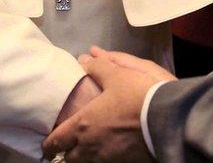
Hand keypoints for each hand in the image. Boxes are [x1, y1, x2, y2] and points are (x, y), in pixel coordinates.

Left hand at [42, 48, 175, 161]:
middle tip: (71, 145)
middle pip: (70, 158)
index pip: (56, 141)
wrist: (164, 118)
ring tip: (91, 147)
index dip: (49, 143)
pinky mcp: (123, 162)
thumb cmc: (136, 96)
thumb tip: (84, 58)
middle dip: (68, 152)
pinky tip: (111, 150)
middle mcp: (89, 146)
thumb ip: (99, 67)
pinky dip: (104, 158)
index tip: (48, 143)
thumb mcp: (118, 75)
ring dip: (85, 156)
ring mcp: (106, 158)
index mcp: (82, 125)